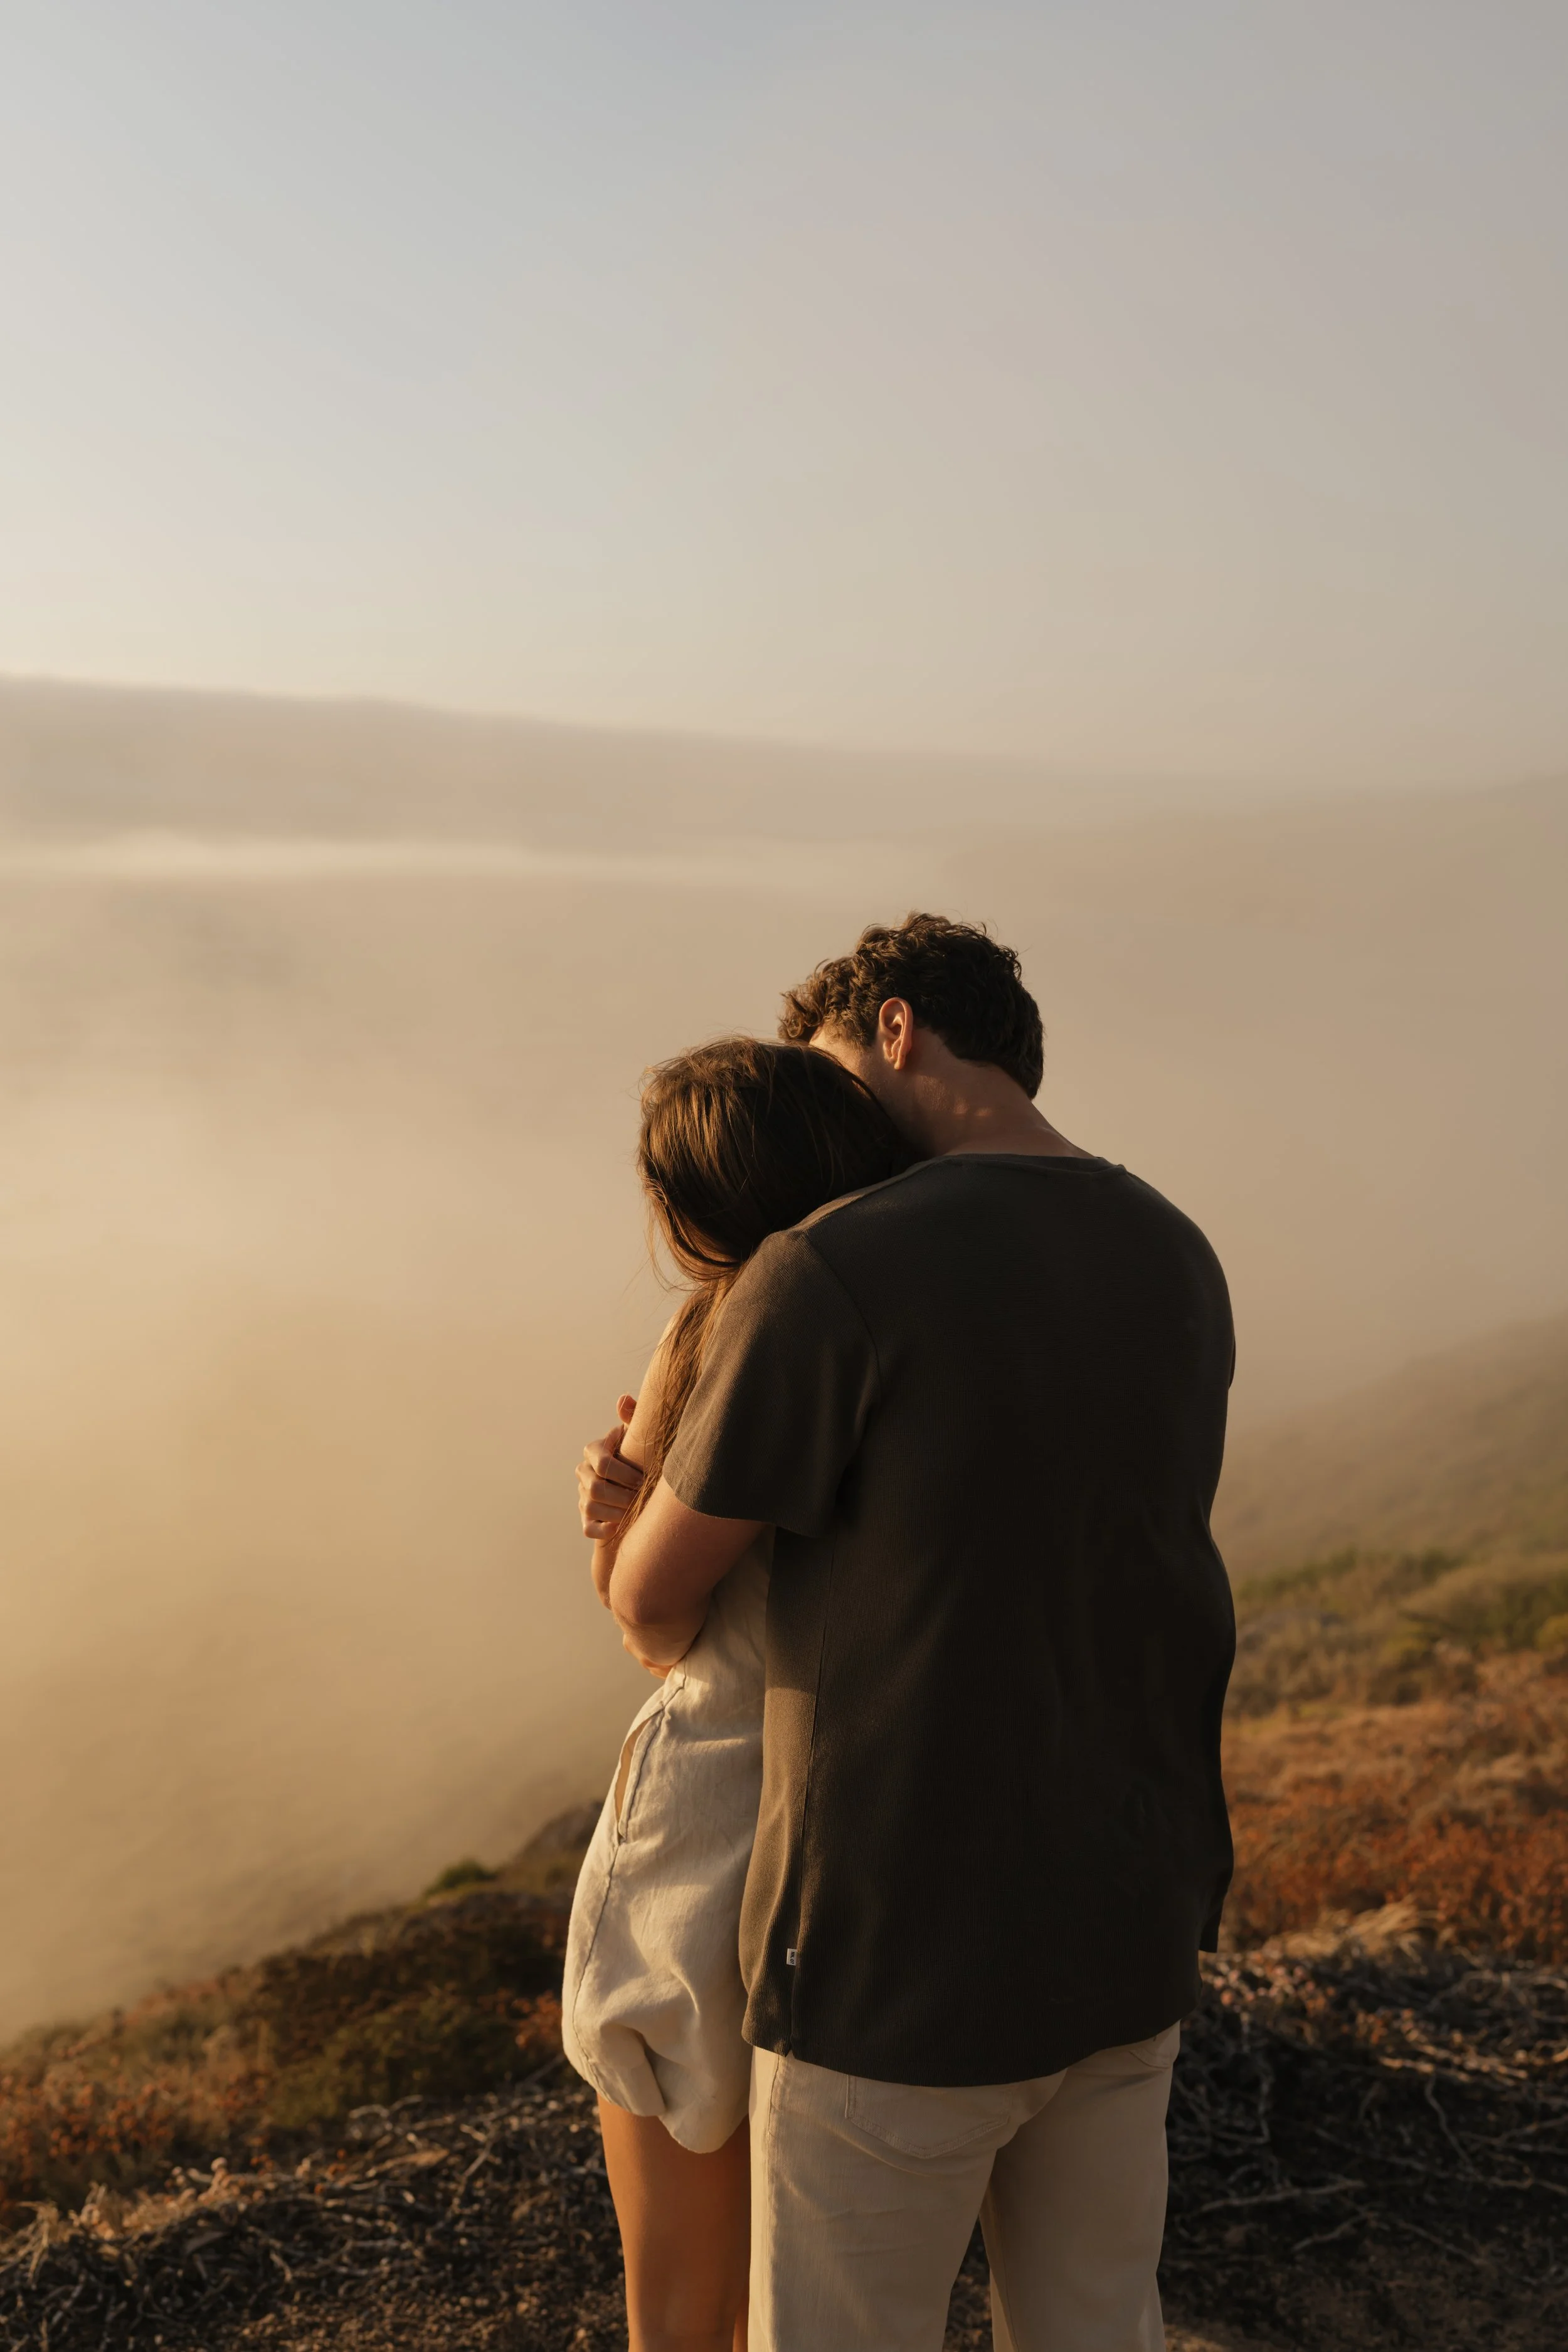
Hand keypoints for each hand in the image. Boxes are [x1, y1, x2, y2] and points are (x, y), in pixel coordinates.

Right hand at [577, 1396, 641, 1540]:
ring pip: (591, 1507)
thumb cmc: (640, 1455)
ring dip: (616, 1512)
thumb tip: (624, 1398)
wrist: (638, 1487)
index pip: (602, 1462)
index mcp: (594, 1450)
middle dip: (622, 1495)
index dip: (624, 1473)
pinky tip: (620, 1526)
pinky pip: (589, 1528)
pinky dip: (604, 1529)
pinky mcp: (587, 1519)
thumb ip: (634, 1416)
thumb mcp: (638, 1436)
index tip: (643, 1479)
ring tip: (635, 1511)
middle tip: (643, 1498)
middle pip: (596, 1488)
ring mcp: (583, 1496)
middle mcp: (584, 1473)